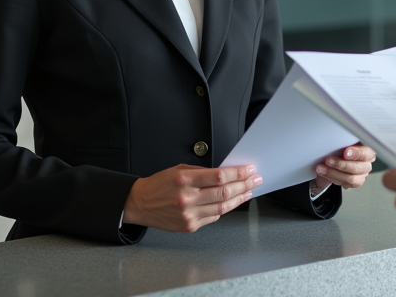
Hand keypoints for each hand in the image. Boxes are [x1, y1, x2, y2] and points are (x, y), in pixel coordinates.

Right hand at [123, 164, 259, 232]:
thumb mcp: (179, 170)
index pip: (219, 176)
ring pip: (222, 207)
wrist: (141, 203)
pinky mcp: (190, 226)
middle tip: (255, 180)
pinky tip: (232, 202)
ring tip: (248, 192)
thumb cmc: (159, 185)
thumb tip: (225, 173)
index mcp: (184, 181)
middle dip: (244, 185)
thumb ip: (201, 172)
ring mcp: (189, 215)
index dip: (238, 173)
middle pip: (224, 192)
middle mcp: (187, 199)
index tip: (249, 170)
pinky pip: (213, 217)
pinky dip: (225, 209)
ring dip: (239, 199)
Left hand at [312, 144, 375, 190]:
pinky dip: (331, 178)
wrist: (334, 159)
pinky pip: (344, 184)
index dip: (356, 153)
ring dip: (333, 173)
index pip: (366, 152)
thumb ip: (343, 141)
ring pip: (350, 178)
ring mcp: (362, 174)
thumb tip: (336, 138)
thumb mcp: (343, 141)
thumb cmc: (340, 147)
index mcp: (367, 150)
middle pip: (358, 168)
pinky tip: (323, 173)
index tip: (345, 152)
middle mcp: (367, 163)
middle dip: (341, 164)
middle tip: (328, 160)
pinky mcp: (355, 182)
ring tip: (321, 168)